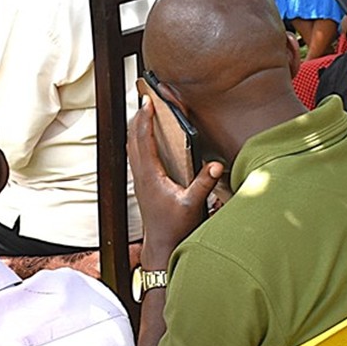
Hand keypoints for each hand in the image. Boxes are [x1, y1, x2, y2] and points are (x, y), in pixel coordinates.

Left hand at [128, 99, 221, 264]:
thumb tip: (216, 164)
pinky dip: (137, 141)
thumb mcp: (192, 204)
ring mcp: (139, 179)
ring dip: (135, 128)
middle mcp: (140, 175)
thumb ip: (203, 183)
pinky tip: (143, 140)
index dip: (145, 119)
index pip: (144, 139)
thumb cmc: (174, 227)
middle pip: (132, 138)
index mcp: (150, 175)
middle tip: (144, 101)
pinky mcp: (141, 184)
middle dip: (137, 117)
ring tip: (142, 114)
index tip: (147, 102)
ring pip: (130, 146)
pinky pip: (134, 156)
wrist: (161, 244)